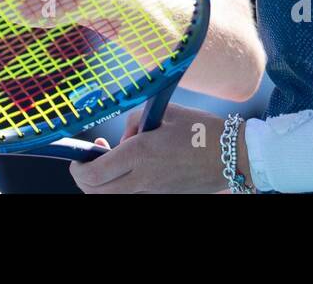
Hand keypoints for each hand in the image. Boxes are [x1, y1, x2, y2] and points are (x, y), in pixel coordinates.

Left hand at [68, 103, 228, 193]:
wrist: (235, 156)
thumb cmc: (201, 129)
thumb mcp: (163, 114)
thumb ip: (134, 123)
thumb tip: (123, 140)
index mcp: (140, 154)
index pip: (92, 174)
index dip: (77, 167)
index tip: (79, 154)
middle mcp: (143, 179)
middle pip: (96, 193)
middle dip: (85, 178)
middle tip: (91, 159)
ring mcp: (153, 193)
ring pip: (113, 197)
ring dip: (103, 183)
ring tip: (113, 160)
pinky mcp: (164, 197)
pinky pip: (133, 195)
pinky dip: (123, 185)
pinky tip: (134, 166)